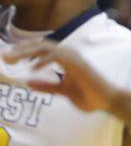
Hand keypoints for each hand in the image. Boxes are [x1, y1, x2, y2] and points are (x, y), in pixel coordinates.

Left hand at [3, 40, 118, 113]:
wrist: (105, 100)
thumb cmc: (87, 94)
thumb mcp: (62, 91)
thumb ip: (47, 86)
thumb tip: (29, 82)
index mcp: (64, 58)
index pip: (41, 49)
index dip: (24, 51)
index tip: (9, 57)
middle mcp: (67, 53)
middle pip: (40, 45)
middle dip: (21, 49)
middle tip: (4, 56)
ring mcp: (72, 56)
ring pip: (46, 47)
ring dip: (27, 51)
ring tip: (13, 58)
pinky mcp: (76, 63)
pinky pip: (57, 56)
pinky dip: (43, 60)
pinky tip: (32, 68)